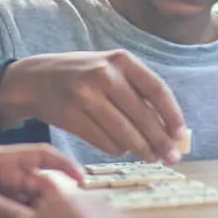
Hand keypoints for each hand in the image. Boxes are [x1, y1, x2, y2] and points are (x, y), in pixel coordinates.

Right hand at [0, 50, 187, 161]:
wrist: (36, 79)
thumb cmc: (84, 77)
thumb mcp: (111, 69)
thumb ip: (138, 91)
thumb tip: (170, 128)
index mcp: (122, 60)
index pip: (157, 90)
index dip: (173, 116)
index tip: (181, 136)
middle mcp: (104, 74)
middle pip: (143, 116)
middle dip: (160, 141)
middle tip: (171, 157)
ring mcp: (85, 95)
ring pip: (124, 133)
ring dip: (140, 149)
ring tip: (150, 157)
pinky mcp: (71, 115)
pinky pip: (104, 142)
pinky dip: (117, 150)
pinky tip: (121, 149)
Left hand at [0, 144, 84, 217]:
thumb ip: (7, 212)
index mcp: (4, 159)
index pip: (43, 156)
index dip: (66, 165)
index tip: (84, 180)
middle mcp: (7, 172)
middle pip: (41, 184)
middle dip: (52, 201)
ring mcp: (1, 190)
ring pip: (31, 202)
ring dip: (38, 215)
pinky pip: (19, 213)